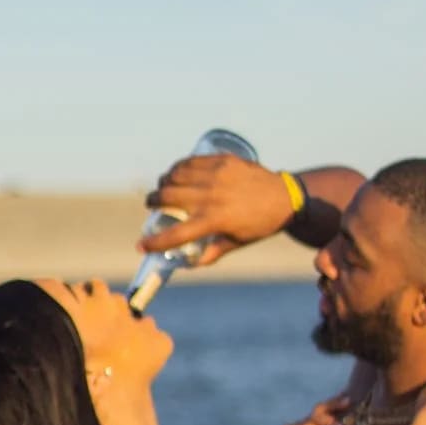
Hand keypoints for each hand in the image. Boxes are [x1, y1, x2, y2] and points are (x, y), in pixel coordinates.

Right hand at [142, 155, 293, 264]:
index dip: (154, 243)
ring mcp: (216, 176)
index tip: (140, 245)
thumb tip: (191, 263)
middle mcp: (212, 198)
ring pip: (175, 175)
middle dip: (153, 201)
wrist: (285, 197)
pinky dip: (178, 167)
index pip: (175, 235)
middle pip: (168, 197)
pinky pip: (191, 161)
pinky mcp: (222, 161)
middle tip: (152, 204)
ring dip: (163, 182)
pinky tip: (176, 171)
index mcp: (214, 222)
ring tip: (163, 186)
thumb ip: (212, 252)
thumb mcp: (237, 242)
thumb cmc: (260, 224)